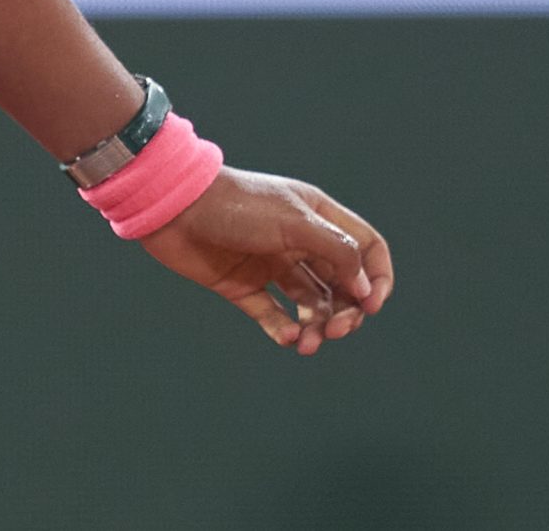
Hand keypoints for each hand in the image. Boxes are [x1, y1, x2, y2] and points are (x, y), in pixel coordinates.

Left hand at [139, 167, 394, 356]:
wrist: (172, 207)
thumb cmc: (235, 205)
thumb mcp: (294, 222)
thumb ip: (337, 252)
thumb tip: (366, 289)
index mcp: (318, 218)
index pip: (367, 249)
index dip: (377, 279)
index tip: (370, 306)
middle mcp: (299, 243)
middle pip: (342, 285)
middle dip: (345, 313)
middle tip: (333, 331)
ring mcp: (271, 265)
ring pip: (310, 305)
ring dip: (316, 328)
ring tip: (306, 344)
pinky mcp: (243, 286)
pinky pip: (274, 316)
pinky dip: (283, 331)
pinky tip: (285, 339)